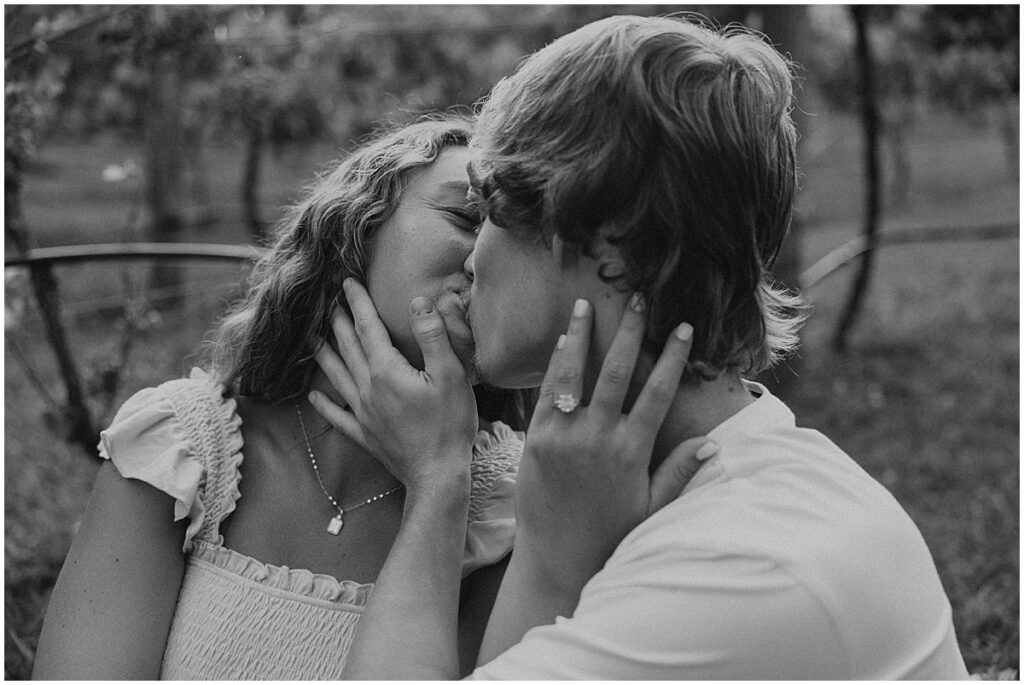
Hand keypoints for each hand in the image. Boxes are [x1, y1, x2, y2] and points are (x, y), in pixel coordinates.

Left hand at [309, 279, 477, 490]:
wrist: (437, 474)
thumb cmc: (449, 424)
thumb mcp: (451, 374)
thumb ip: (433, 336)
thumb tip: (418, 303)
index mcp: (386, 370)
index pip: (368, 327)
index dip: (357, 303)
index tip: (347, 283)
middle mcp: (368, 388)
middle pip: (348, 348)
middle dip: (338, 322)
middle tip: (328, 303)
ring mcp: (363, 413)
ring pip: (337, 376)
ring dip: (324, 354)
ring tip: (312, 339)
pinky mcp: (365, 434)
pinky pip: (337, 416)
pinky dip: (324, 404)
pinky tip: (314, 396)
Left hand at [514, 294, 715, 592]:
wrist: (557, 558)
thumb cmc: (610, 533)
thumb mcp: (651, 506)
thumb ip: (678, 471)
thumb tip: (712, 443)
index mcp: (632, 451)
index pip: (657, 392)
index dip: (672, 357)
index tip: (682, 327)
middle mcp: (598, 438)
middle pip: (616, 372)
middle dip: (628, 332)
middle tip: (636, 298)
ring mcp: (563, 437)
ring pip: (575, 374)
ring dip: (582, 336)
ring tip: (585, 303)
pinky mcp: (536, 440)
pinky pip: (547, 394)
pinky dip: (556, 365)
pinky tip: (563, 342)